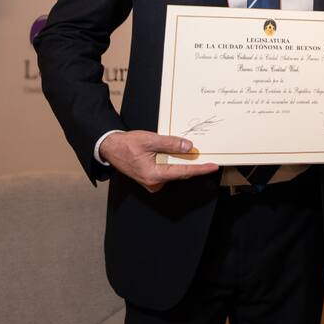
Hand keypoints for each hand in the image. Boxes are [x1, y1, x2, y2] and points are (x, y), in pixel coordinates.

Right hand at [99, 130, 218, 193]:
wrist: (111, 148)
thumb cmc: (126, 144)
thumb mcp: (149, 140)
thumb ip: (169, 144)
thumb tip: (188, 147)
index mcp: (153, 175)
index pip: (182, 171)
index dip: (199, 169)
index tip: (213, 166)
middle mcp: (154, 183)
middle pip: (179, 172)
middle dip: (192, 163)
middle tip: (205, 154)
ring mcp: (152, 183)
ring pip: (173, 171)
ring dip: (180, 161)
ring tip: (185, 149)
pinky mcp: (151, 179)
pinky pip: (167, 171)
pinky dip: (172, 162)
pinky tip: (174, 154)